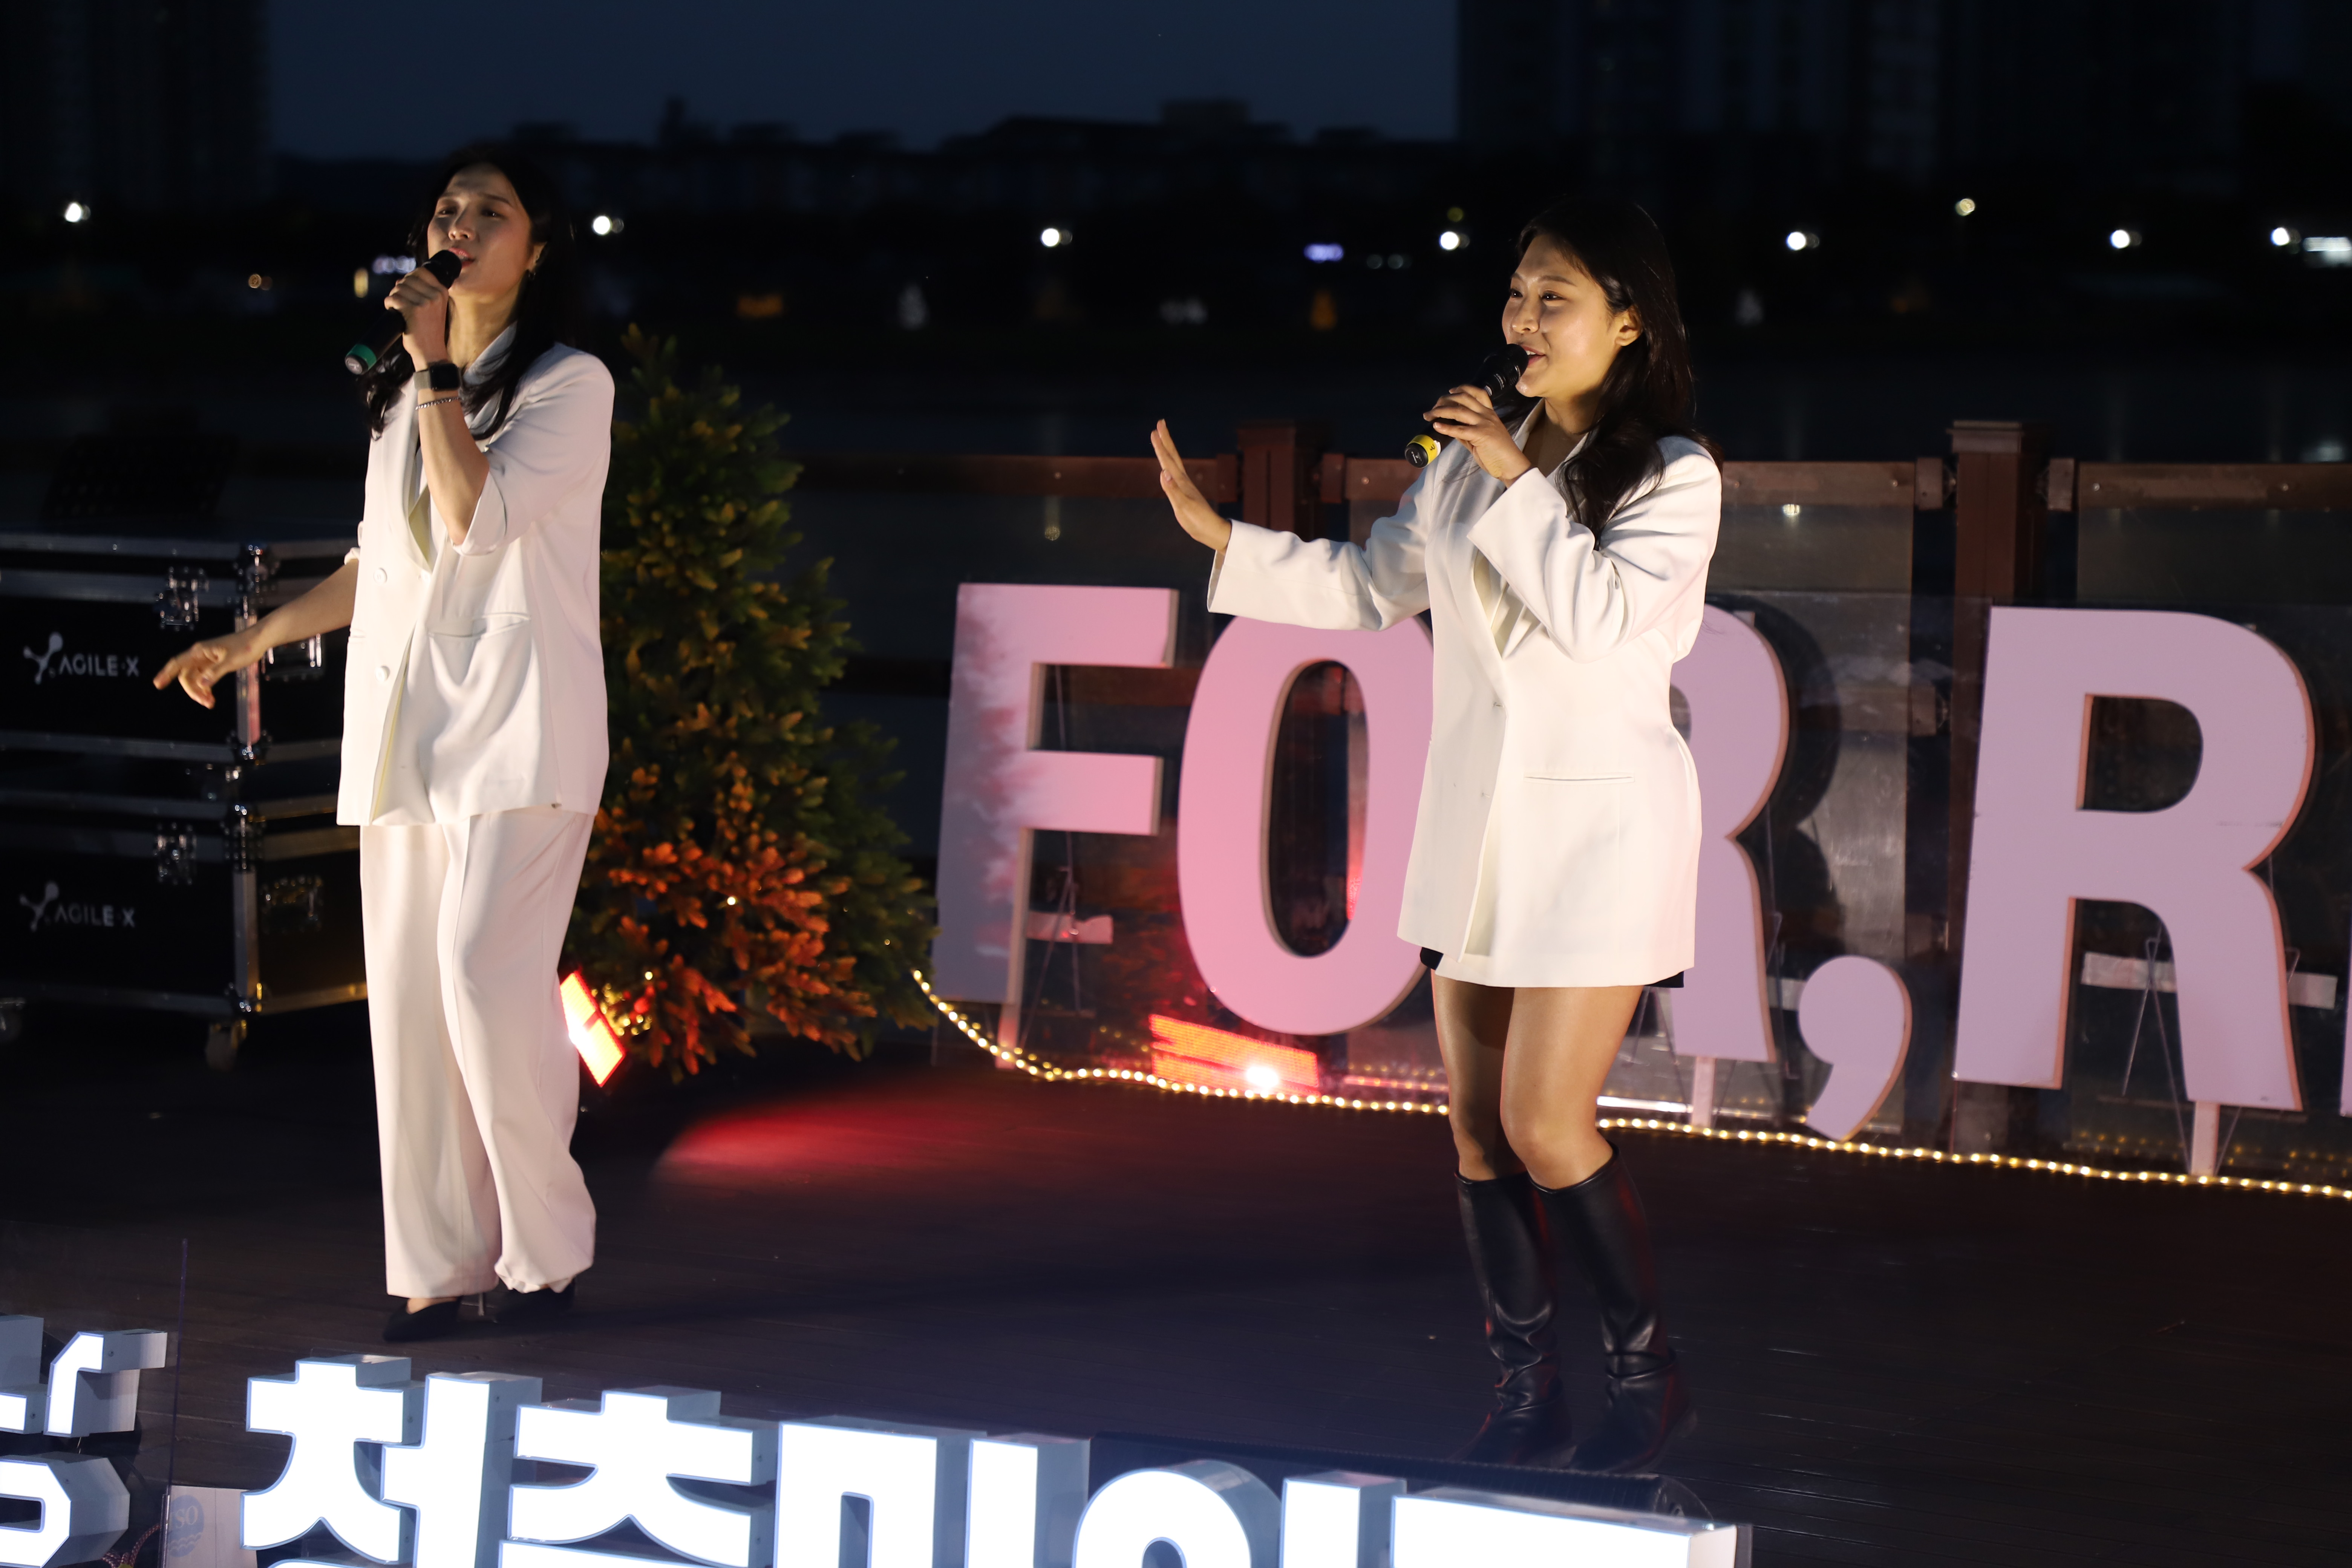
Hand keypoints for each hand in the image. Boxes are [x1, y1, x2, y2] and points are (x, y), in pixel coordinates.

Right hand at [153, 629, 262, 709]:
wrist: (258, 640)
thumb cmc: (245, 647)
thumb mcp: (231, 661)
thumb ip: (215, 672)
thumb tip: (201, 684)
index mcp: (199, 651)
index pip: (177, 663)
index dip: (166, 673)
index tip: (157, 684)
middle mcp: (199, 655)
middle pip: (186, 675)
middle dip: (192, 690)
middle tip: (205, 703)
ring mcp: (206, 660)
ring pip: (195, 679)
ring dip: (199, 692)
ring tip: (210, 703)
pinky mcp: (213, 665)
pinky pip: (204, 678)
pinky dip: (206, 688)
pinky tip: (210, 698)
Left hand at [384, 260, 450, 362]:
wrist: (431, 352)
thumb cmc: (429, 331)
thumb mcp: (434, 308)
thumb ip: (425, 292)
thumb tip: (401, 280)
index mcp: (442, 292)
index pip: (421, 271)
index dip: (409, 278)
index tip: (407, 290)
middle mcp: (435, 295)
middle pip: (407, 279)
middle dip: (400, 288)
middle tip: (400, 301)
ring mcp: (425, 302)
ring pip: (399, 288)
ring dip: (393, 297)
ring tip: (397, 308)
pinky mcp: (413, 310)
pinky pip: (394, 298)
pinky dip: (389, 304)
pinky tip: (393, 311)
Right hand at [1150, 420, 1232, 550]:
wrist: (1211, 530)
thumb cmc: (1198, 521)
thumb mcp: (1183, 507)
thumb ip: (1173, 490)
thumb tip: (1163, 472)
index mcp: (1181, 482)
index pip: (1168, 460)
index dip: (1161, 445)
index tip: (1155, 430)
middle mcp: (1183, 480)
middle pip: (1172, 456)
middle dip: (1165, 440)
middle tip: (1159, 424)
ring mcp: (1185, 485)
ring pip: (1174, 463)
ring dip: (1167, 450)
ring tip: (1161, 440)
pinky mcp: (1185, 492)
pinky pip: (1174, 473)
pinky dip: (1169, 465)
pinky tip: (1167, 466)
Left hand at [1424, 385, 1533, 485]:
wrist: (1511, 465)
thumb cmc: (1497, 453)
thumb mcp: (1481, 438)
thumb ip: (1467, 431)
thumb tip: (1451, 428)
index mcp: (1489, 413)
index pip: (1477, 393)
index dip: (1463, 389)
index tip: (1450, 391)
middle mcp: (1487, 415)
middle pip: (1464, 398)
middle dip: (1445, 400)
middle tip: (1433, 407)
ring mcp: (1484, 424)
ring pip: (1459, 411)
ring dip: (1441, 411)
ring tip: (1429, 415)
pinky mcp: (1481, 435)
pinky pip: (1460, 430)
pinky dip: (1446, 427)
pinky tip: (1436, 426)